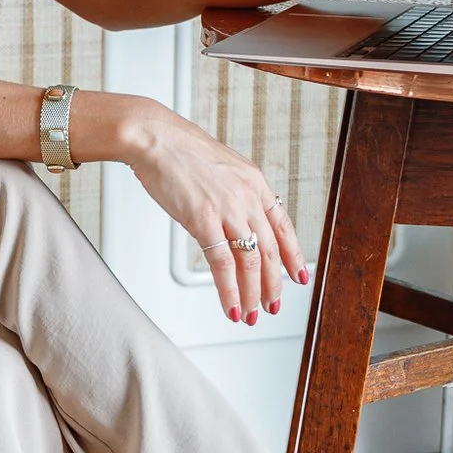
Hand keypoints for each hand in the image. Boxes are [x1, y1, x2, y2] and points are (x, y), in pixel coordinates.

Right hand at [117, 102, 306, 323]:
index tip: (298, 277)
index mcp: (255, 183)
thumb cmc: (179, 151)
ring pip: (250, 262)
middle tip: (271, 306)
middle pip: (269, 250)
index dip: (293, 256)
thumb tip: (234, 218)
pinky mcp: (203, 220)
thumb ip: (233, 193)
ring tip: (249, 313)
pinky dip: (228, 290)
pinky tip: (230, 305)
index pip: (283, 226)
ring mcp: (227, 209)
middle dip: (272, 285)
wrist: (154, 138)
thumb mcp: (221, 167)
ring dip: (252, 293)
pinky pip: (222, 263)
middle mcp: (247, 197)